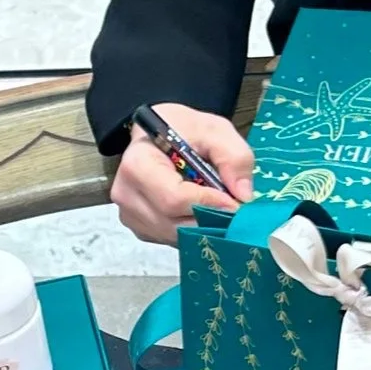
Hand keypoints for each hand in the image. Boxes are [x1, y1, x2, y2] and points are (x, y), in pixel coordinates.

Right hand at [111, 104, 255, 245]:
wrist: (160, 134)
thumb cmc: (183, 129)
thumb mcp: (215, 131)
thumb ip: (234, 157)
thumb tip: (243, 195)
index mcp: (138, 164)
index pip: (173, 198)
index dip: (208, 203)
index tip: (234, 201)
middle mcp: (127, 194)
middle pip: (175, 223)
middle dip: (210, 218)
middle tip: (233, 207)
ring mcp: (131, 215)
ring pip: (176, 236)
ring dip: (203, 227)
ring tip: (217, 206)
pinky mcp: (141, 230)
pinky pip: (172, 240)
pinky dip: (193, 231)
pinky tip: (201, 212)